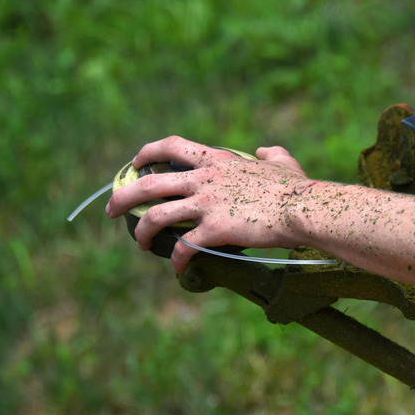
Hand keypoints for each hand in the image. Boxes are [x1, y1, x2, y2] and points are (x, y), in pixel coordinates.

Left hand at [106, 136, 311, 271]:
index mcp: (216, 161)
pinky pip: (184, 246)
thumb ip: (270, 153)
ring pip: (156, 216)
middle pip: (149, 185)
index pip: (170, 147)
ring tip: (140, 244)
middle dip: (123, 197)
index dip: (147, 153)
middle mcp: (204, 180)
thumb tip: (264, 150)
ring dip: (142, 231)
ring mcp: (206, 204)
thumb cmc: (296, 187)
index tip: (136, 163)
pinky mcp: (214, 230)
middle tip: (111, 210)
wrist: (302, 209)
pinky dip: (177, 258)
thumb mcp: (282, 162)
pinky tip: (178, 268)